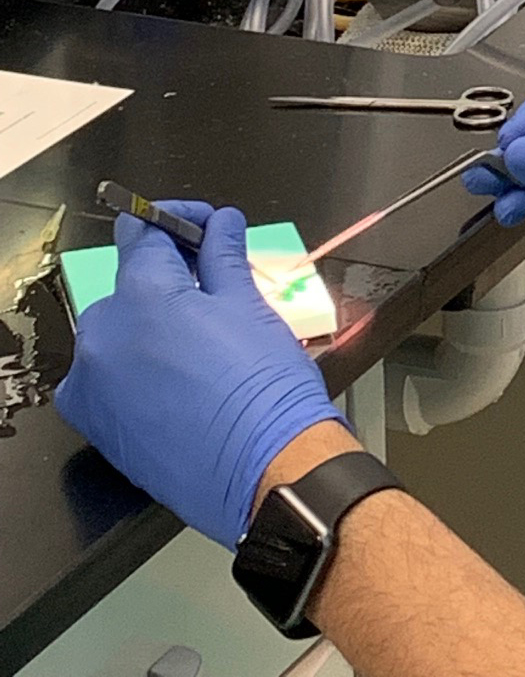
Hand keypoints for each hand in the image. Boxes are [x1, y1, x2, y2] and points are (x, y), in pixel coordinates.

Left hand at [54, 203, 345, 549]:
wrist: (264, 471)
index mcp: (141, 296)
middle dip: (170, 277)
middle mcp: (103, 337)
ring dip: (152, 323)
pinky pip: (108, 375)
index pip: (141, 232)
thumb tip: (219, 225)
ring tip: (204, 338)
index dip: (178, 219)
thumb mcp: (249, 306)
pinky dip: (136, 366)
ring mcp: (93, 385)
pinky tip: (181, 377)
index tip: (206, 227)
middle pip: (129, 283)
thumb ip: (223, 257)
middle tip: (217, 286)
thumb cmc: (264, 390)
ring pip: (118, 331)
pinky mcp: (97, 424)